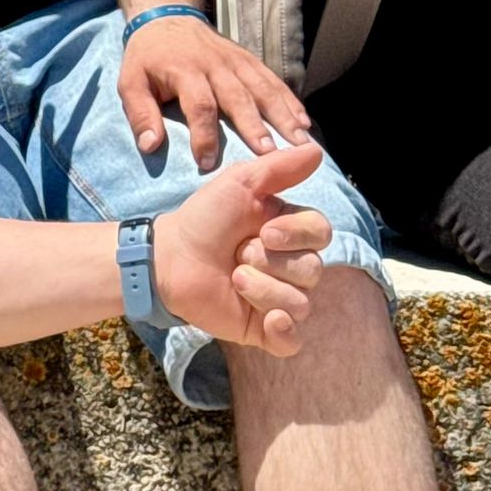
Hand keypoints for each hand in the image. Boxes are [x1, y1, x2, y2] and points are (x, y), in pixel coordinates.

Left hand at [119, 13, 312, 170]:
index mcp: (185, 71)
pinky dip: (290, 100)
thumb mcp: (130, 82)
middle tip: (270, 156)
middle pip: (238, 97)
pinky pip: (273, 80)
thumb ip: (139, 113)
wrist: (167, 19)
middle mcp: (215, 65)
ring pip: (263, 89)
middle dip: (255, 127)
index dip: (204, 135)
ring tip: (300, 142)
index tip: (207, 163)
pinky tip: (305, 122)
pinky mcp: (249, 60)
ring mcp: (236, 61)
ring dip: (283, 115)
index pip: (199, 105)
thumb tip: (150, 145)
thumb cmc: (147, 58)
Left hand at [151, 142, 330, 355]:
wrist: (168, 257)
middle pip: (312, 269)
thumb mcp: (238, 184)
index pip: (322, 235)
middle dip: (269, 260)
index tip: (264, 229)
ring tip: (232, 278)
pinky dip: (283, 331)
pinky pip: (292, 340)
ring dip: (261, 288)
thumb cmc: (203, 218)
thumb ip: (279, 168)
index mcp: (290, 233)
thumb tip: (318, 150)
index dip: (296, 233)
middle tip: (237, 253)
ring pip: (300, 302)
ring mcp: (279, 299)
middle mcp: (290, 267)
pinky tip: (267, 319)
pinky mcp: (263, 329)